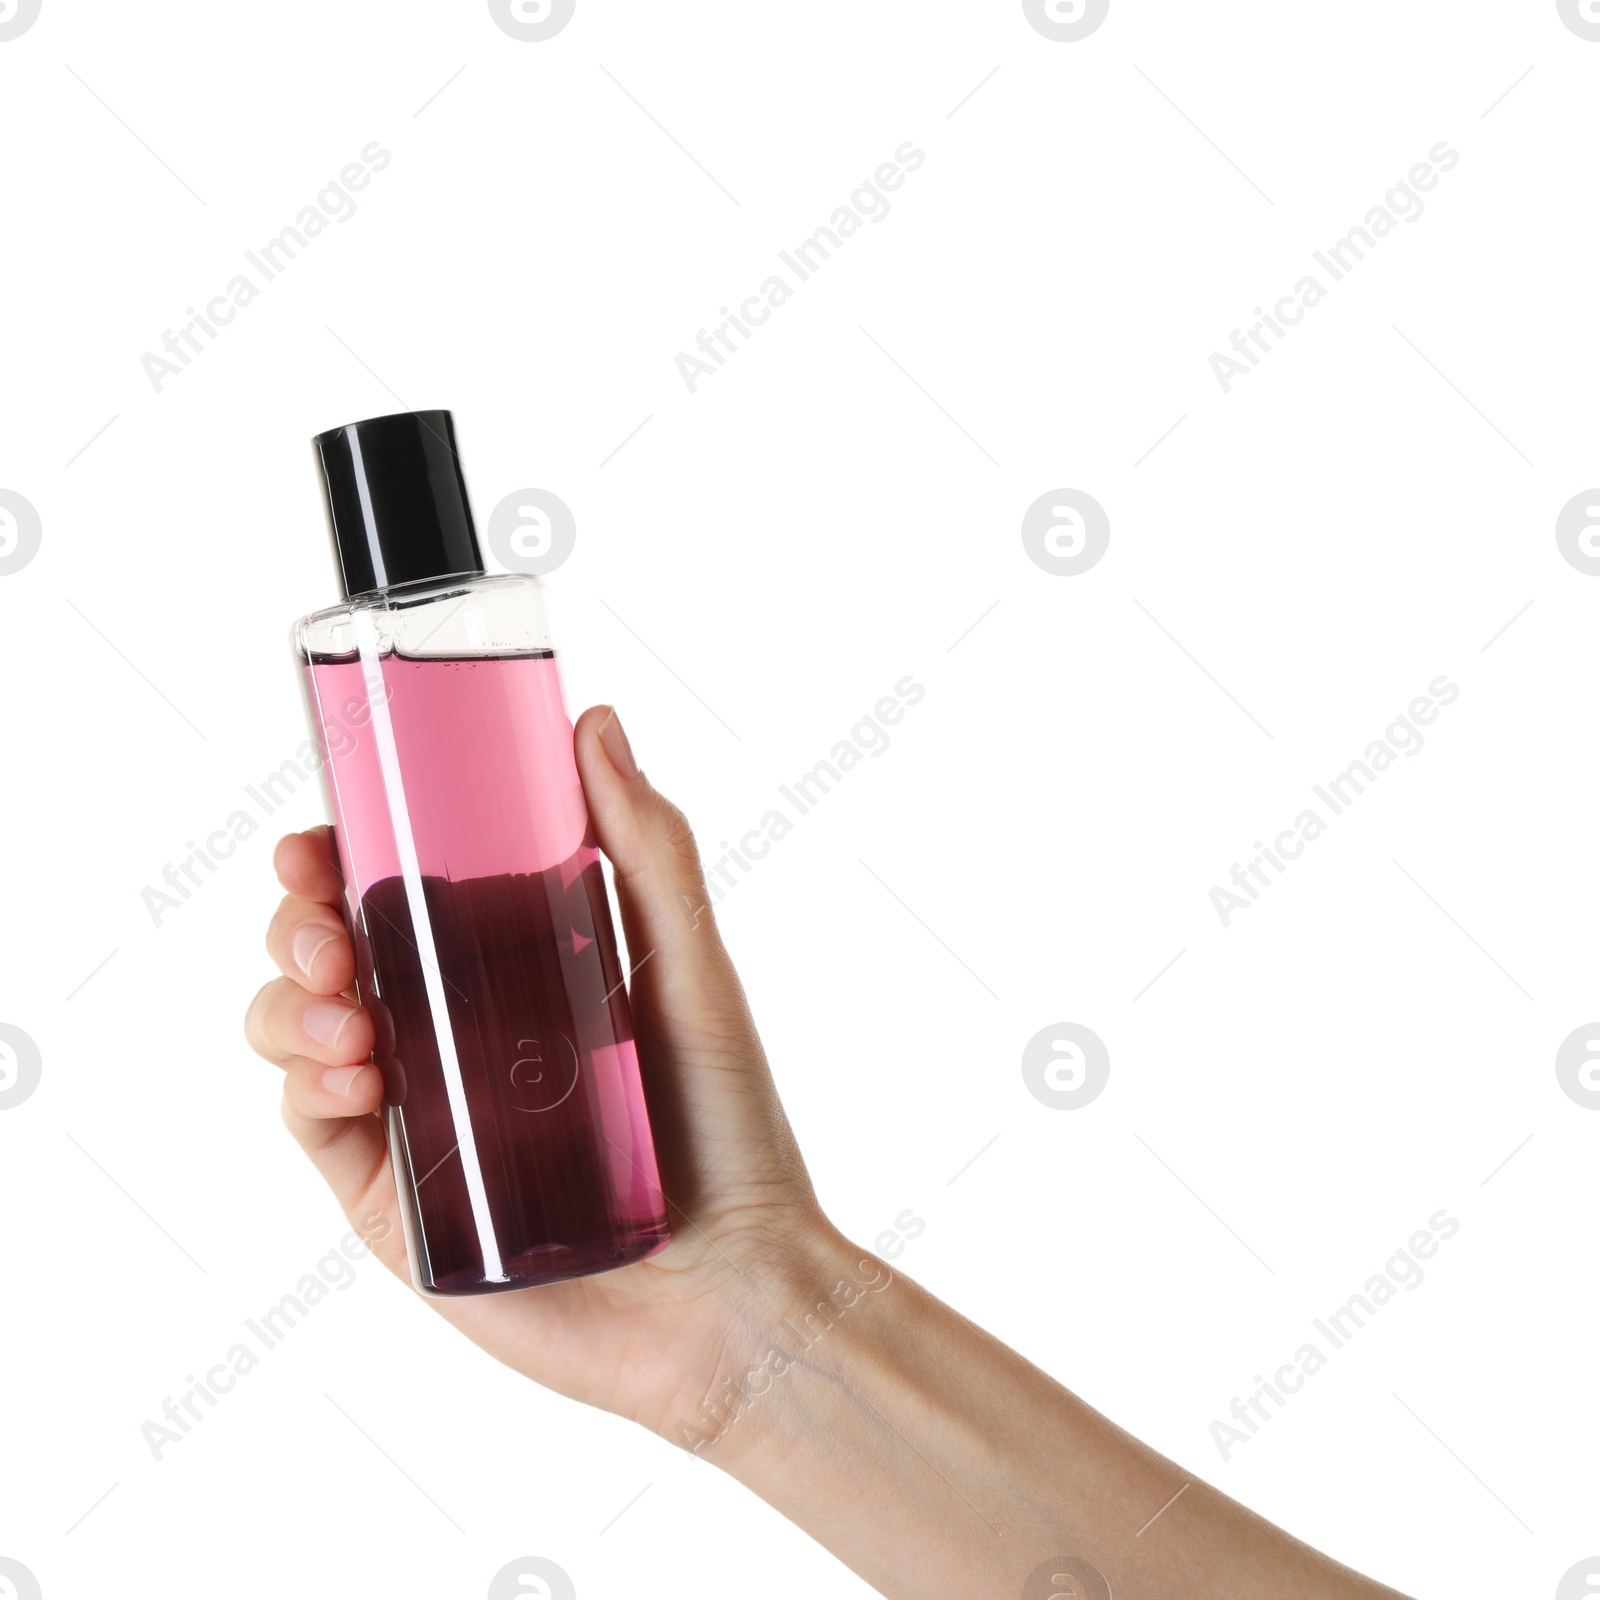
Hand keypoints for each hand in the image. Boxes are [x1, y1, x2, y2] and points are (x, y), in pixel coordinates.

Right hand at [244, 705, 841, 1444]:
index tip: (321, 833)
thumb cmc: (728, 1128)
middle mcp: (455, 1032)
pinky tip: (346, 1071)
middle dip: (302, 921)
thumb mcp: (690, 971)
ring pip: (299, 1028)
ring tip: (347, 1013)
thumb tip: (593, 722)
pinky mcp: (393, 1199)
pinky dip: (303, 1084)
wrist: (732, 1291)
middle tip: (324, 922)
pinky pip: (312, 1124)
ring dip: (290, 1000)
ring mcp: (418, 1113)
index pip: (403, 891)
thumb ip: (645, 849)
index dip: (345, 855)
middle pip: (334, 950)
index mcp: (515, 967)